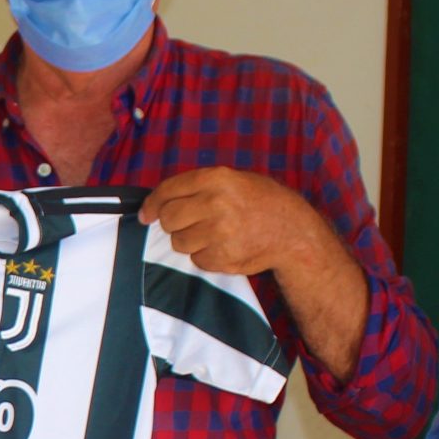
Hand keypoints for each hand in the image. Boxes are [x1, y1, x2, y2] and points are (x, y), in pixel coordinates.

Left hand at [143, 167, 325, 276]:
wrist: (292, 231)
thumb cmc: (261, 202)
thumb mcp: (235, 180)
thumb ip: (200, 187)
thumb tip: (161, 202)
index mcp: (217, 178)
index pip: (168, 190)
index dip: (152, 204)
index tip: (146, 214)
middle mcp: (216, 203)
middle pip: (169, 219)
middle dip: (173, 224)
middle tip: (188, 225)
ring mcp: (219, 232)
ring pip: (179, 242)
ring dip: (190, 241)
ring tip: (213, 235)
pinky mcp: (223, 257)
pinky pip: (197, 260)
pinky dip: (206, 257)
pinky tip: (224, 247)